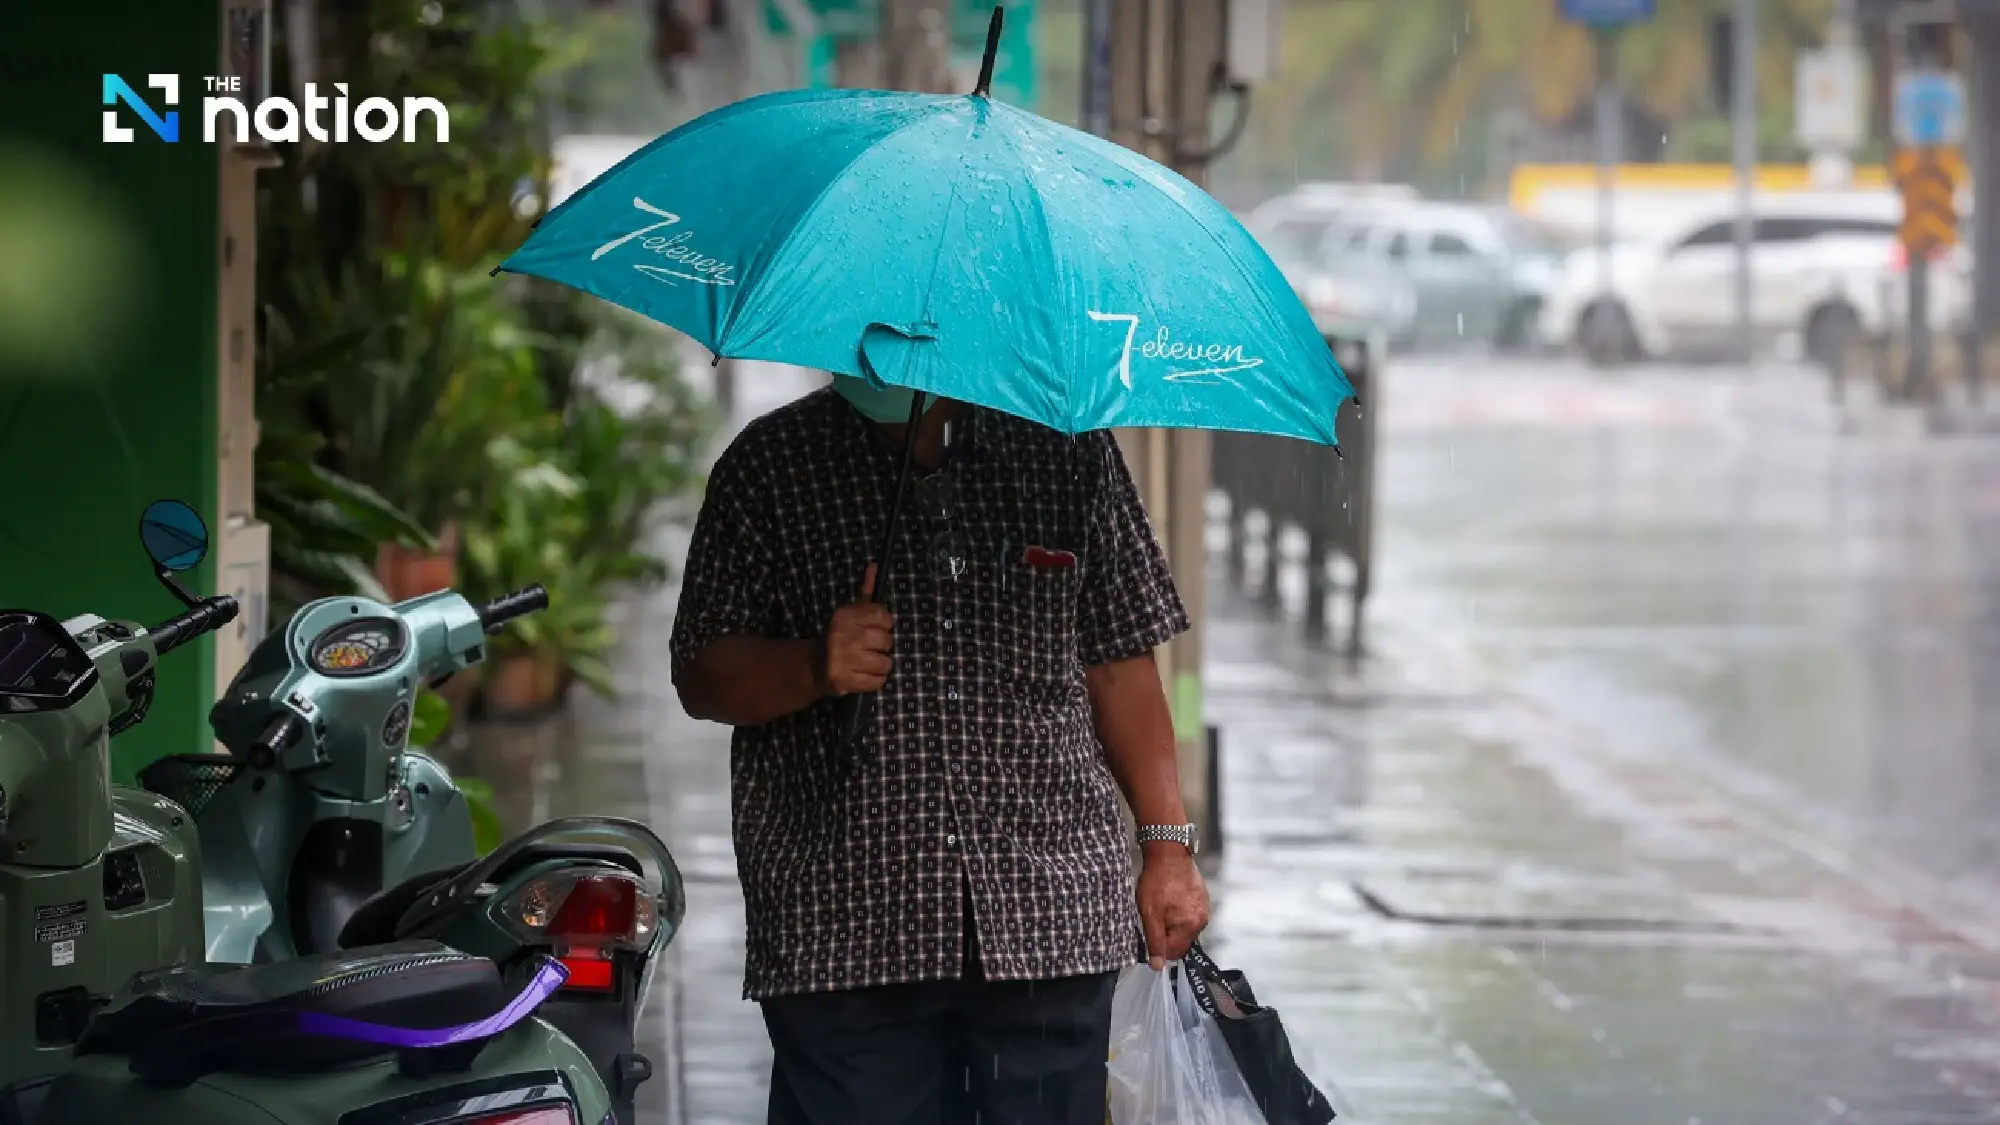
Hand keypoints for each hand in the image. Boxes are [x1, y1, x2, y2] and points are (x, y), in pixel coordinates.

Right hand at [814, 563, 893, 696]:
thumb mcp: (850, 611)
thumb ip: (865, 591)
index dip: (884, 624)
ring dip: (881, 665)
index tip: (876, 627)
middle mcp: (843, 636)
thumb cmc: (839, 635)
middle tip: (870, 647)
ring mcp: (843, 660)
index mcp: (845, 616)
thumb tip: (875, 565)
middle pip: (887, 641)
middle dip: (883, 646)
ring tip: (868, 662)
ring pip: (885, 663)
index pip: (884, 617)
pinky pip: (878, 682)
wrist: (814, 665)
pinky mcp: (845, 681)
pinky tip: (865, 674)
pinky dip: (875, 680)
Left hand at [1136, 844, 1209, 968]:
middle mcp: (1202, 920)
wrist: (1169, 851)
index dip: (1158, 945)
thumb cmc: (1157, 882)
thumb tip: (1157, 966)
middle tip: (1154, 914)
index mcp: (1190, 927)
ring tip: (1161, 903)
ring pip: (1183, 927)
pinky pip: (1188, 913)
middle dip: (1165, 932)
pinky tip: (1169, 897)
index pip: (1174, 952)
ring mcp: (1204, 908)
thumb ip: (1155, 941)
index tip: (1149, 930)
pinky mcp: (1202, 898)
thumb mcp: (1150, 914)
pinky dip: (1178, 910)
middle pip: (1180, 940)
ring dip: (1171, 921)